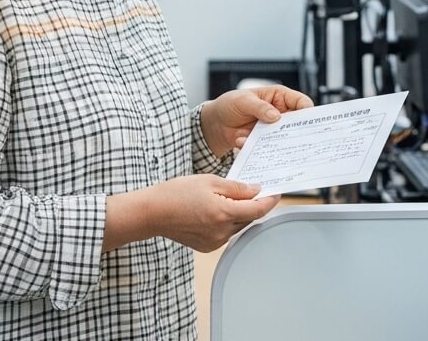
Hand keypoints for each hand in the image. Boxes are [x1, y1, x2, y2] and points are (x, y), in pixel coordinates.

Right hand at [137, 175, 280, 252]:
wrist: (151, 213)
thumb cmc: (176, 193)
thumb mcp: (209, 181)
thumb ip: (236, 187)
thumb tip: (256, 190)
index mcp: (224, 213)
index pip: (258, 209)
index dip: (270, 200)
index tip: (276, 192)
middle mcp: (222, 232)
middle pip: (249, 218)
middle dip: (254, 204)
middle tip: (252, 190)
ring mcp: (214, 242)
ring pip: (238, 226)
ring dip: (239, 213)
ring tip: (228, 198)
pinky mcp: (207, 246)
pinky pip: (226, 233)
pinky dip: (227, 222)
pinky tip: (216, 210)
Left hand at [201, 85, 312, 156]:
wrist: (215, 123)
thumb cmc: (230, 104)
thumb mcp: (243, 101)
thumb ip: (260, 107)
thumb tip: (275, 116)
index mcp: (279, 97)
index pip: (301, 102)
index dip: (308, 111)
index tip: (309, 121)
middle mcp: (280, 113)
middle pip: (298, 123)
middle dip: (298, 131)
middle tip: (296, 139)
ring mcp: (273, 129)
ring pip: (285, 138)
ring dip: (277, 143)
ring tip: (264, 142)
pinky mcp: (265, 143)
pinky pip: (269, 148)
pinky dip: (260, 149)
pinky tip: (242, 141)